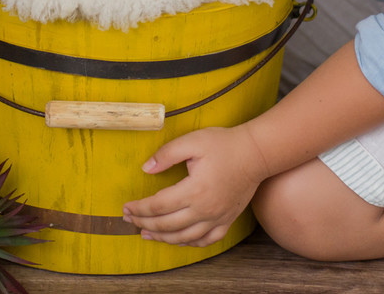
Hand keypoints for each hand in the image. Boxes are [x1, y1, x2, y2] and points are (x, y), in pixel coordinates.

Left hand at [122, 125, 268, 246]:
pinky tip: (179, 239)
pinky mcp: (227, 220)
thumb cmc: (224, 144)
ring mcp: (217, 218)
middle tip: (129, 220)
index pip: (158, 205)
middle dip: (144, 224)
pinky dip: (189, 243)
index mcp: (194, 190)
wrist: (256, 153)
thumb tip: (146, 168)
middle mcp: (205, 209)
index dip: (139, 208)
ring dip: (162, 238)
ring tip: (146, 234)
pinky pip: (206, 240)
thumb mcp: (192, 141)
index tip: (126, 207)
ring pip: (184, 238)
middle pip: (167, 225)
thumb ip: (167, 154)